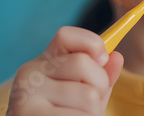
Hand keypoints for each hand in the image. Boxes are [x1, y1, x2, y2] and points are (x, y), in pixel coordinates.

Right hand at [6, 26, 123, 115]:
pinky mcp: (28, 114)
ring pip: (87, 95)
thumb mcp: (83, 94)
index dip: (91, 42)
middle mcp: (30, 72)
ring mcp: (26, 95)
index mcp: (44, 61)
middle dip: (100, 86)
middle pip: (83, 63)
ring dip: (93, 112)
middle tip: (91, 103)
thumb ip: (100, 76)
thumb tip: (117, 56)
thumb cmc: (63, 115)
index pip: (66, 35)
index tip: (103, 59)